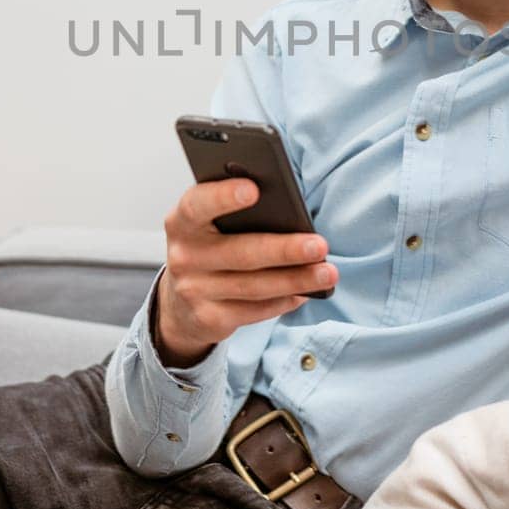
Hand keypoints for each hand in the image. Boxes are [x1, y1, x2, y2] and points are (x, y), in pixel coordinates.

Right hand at [154, 178, 336, 366]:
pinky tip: (306, 292)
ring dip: (296, 280)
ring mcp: (194, 291)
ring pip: (254, 287)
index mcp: (182, 221)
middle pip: (241, 253)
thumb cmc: (209, 245)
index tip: (254, 189)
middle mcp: (183, 257)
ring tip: (327, 273)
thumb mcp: (209, 222)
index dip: (223, 197)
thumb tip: (284, 202)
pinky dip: (284, 301)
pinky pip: (255, 311)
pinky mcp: (209, 320)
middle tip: (319, 246)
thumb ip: (234, 209)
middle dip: (285, 250)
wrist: (180, 300)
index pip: (198, 205)